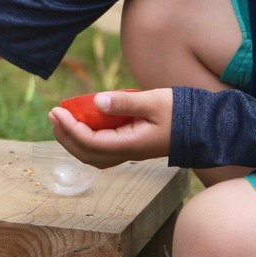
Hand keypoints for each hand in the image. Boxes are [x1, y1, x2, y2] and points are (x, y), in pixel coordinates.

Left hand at [49, 88, 173, 167]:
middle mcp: (127, 153)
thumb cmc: (180, 112)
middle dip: (65, 136)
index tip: (57, 111)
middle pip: (87, 154)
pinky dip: (85, 140)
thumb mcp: (153, 101)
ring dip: (73, 140)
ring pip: (93, 155)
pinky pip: (102, 150)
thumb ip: (124, 103)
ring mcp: (129, 152)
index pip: (91, 143)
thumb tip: (96, 102)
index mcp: (131, 145)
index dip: (70, 129)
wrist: (203, 126)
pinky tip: (81, 125)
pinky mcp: (131, 146)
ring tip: (60, 120)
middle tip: (52, 115)